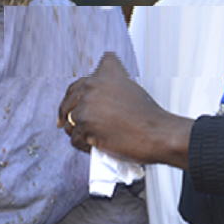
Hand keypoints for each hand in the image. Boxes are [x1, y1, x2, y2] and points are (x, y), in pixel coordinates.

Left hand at [57, 52, 192, 169]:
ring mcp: (87, 105)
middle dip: (66, 117)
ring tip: (94, 139)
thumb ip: (108, 88)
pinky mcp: (84, 124)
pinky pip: (75, 140)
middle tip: (66, 126)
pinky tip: (97, 147)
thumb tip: (93, 98)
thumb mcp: (128, 89)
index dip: (70, 99)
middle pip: (67, 104)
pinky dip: (84, 147)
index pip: (75, 86)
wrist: (157, 133)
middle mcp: (92, 86)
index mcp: (102, 76)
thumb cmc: (147, 116)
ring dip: (78, 133)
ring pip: (70, 124)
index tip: (68, 109)